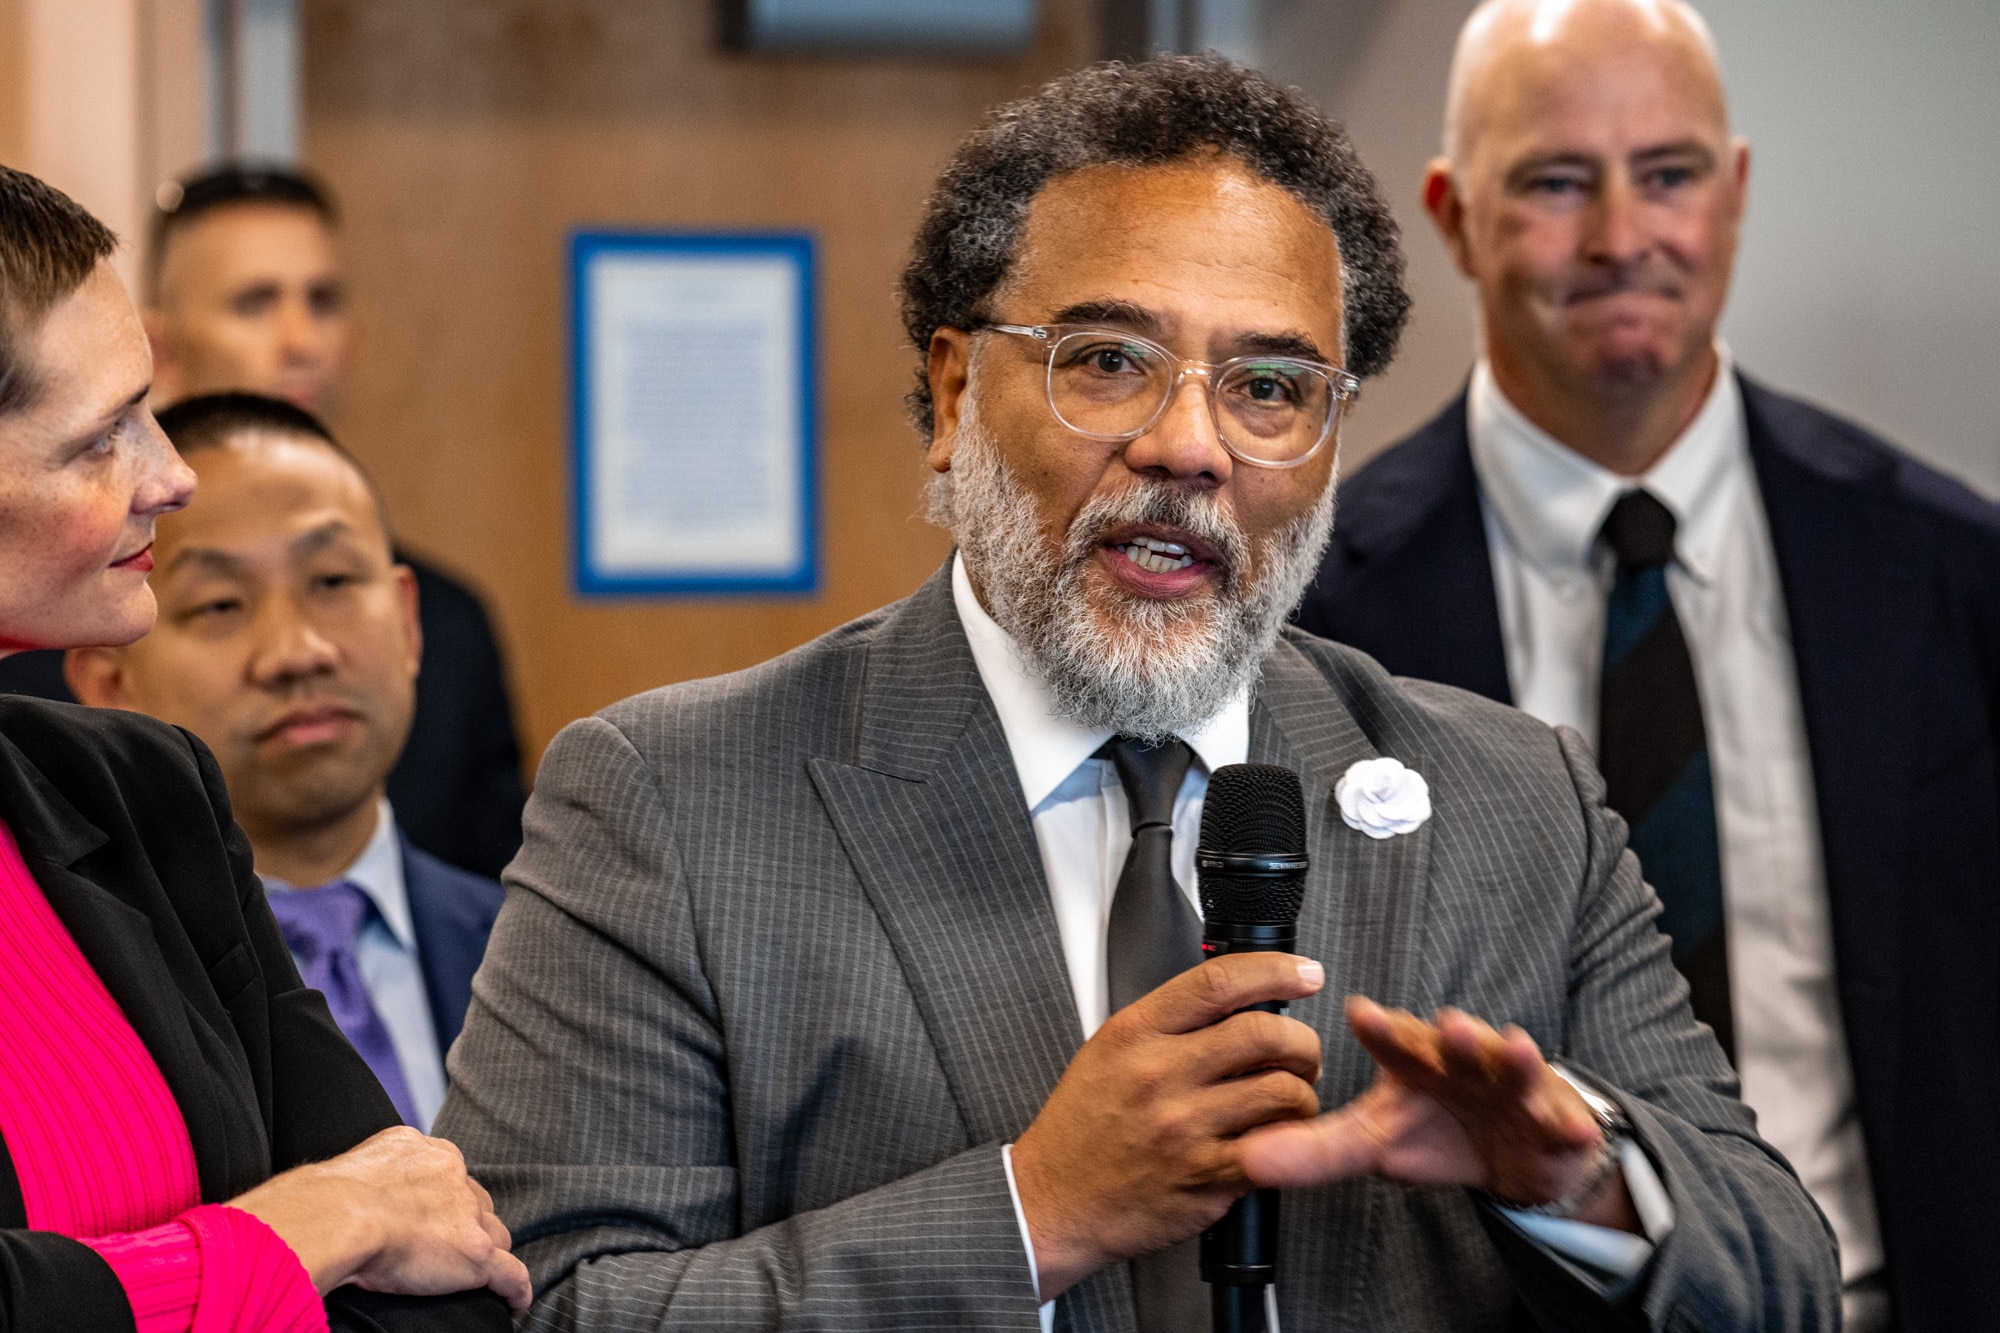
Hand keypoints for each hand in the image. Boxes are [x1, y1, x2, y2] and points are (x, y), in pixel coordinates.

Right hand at [229, 1126, 533, 1311]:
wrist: (338, 1215)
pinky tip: (514, 1303)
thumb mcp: (356, 1167)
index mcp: (427, 1153)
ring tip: (482, 1273)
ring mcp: (469, 1216)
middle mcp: (454, 1177)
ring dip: (486, 1251)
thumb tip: (351, 1189)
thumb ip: (372, 1174)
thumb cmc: (328, 1197)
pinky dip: (514, 1289)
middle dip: (468, 1221)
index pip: (449, 1178)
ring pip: (493, 1235)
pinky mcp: (475, 1254)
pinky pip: (508, 1273)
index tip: (434, 1215)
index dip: (445, 1200)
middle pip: (475, 1203)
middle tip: (450, 1244)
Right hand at [1011, 953, 1325, 1298]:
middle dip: (1301, 1040)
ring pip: (1283, 1091)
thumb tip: (1237, 1002)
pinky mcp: (1205, 1177)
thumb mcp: (1108, 1051)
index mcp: (1135, 1033)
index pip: (1218, 981)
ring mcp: (1184, 1127)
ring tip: (1290, 1098)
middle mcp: (1159, 1075)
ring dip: (1303, 1093)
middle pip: (1264, 1033)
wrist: (1053, 1200)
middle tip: (1301, 1051)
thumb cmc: (1081, 1128)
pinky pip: (1277, 1147)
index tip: (1304, 974)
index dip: (1276, 970)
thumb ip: (1168, 1023)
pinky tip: (1278, 1137)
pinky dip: (1291, 1139)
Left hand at [1238, 998, 1639, 1232]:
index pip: (1391, 1038)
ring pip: (1511, 1067)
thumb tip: (1246, 1161)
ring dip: (1513, 1057)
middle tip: (1446, 1024)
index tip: (1359, 1013)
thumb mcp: (1372, 1143)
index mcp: (1414, 1060)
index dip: (1380, 1027)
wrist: (1511, 1154)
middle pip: (1455, 1044)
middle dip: (1453, 1034)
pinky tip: (1574, 1128)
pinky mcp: (1554, 1118)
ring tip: (1513, 1044)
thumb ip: (1314, 1149)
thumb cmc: (1434, 1131)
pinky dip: (1569, 1123)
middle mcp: (1462, 1061)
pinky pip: (1564, 1119)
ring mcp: (1511, 1086)